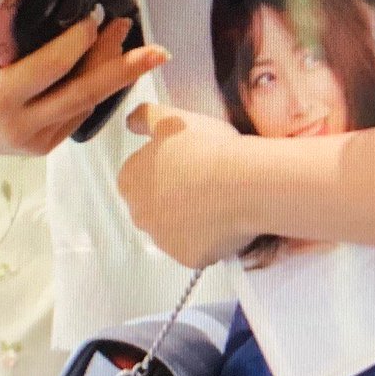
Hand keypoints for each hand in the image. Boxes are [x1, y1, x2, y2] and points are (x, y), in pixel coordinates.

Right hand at [0, 0, 168, 154]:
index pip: (51, 68)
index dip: (79, 43)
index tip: (98, 16)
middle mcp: (21, 125)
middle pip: (83, 94)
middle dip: (122, 69)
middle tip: (156, 48)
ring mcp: (34, 141)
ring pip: (86, 105)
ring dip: (114, 75)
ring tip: (141, 47)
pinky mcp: (43, 148)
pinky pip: (78, 115)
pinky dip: (97, 90)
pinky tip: (114, 66)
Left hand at [118, 103, 255, 268]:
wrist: (244, 184)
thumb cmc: (209, 150)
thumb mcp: (172, 119)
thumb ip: (145, 118)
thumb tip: (132, 122)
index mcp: (130, 181)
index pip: (140, 178)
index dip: (166, 169)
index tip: (187, 163)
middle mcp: (140, 214)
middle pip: (155, 207)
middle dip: (175, 198)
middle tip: (205, 181)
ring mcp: (163, 240)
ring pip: (176, 230)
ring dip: (191, 220)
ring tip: (219, 199)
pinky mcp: (188, 257)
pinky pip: (197, 249)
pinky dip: (209, 240)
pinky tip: (225, 220)